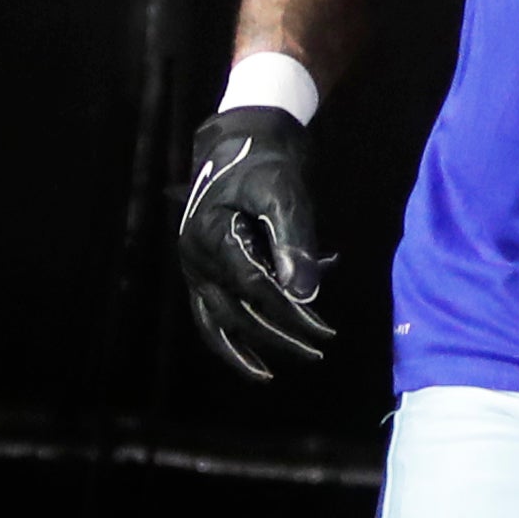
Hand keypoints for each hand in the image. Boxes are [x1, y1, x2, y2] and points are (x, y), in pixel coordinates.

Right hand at [179, 108, 333, 380]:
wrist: (242, 143)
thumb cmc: (268, 166)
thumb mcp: (286, 195)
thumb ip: (295, 241)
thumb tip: (305, 293)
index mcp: (211, 238)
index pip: (255, 289)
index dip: (290, 313)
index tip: (323, 330)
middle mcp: (196, 260)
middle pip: (236, 312)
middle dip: (278, 335)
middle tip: (318, 350)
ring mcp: (195, 269)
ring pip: (214, 322)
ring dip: (245, 349)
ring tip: (271, 373)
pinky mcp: (203, 272)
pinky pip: (212, 314)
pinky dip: (231, 337)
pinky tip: (260, 353)